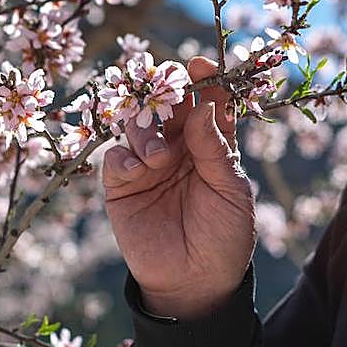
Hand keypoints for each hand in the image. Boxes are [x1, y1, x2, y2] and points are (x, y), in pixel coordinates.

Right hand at [103, 56, 255, 319]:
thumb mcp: (231, 190)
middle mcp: (179, 148)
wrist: (197, 284)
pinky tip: (139, 170)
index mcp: (211, 144)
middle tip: (166, 88)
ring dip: (146, 131)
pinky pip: (115, 158)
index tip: (200, 63)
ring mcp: (149, 165)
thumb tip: (204, 105)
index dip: (205, 79)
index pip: (207, 102)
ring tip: (159, 157)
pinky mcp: (123, 187)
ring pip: (138, 125)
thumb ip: (215, 148)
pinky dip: (124, 156)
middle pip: (167, 105)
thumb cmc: (225, 236)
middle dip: (165, 91)